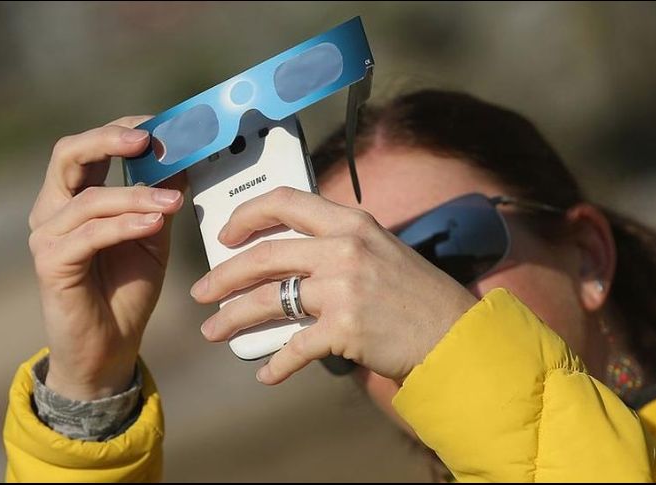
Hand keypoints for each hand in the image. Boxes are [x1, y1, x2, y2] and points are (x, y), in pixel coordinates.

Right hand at [28, 116, 185, 399]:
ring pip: (89, 199)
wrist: (111, 346)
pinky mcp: (52, 265)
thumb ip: (161, 199)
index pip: (89, 148)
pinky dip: (125, 224)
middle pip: (69, 154)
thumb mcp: (153, 236)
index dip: (121, 130)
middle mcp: (54, 211)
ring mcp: (49, 237)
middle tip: (149, 138)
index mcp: (76, 198)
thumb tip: (184, 159)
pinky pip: (90, 235)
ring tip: (173, 200)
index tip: (162, 125)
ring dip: (136, 194)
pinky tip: (156, 221)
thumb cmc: (128, 289)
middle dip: (109, 139)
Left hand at [190, 187, 477, 383]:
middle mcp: (343, 248)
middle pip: (263, 256)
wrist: (453, 334)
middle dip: (222, 276)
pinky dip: (276, 365)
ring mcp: (343, 289)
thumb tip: (288, 257)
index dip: (246, 216)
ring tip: (214, 331)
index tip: (226, 234)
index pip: (284, 202)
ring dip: (232, 318)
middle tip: (201, 293)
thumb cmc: (416, 294)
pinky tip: (265, 375)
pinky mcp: (344, 329)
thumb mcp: (380, 249)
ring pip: (267, 300)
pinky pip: (294, 348)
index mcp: (351, 222)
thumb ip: (338, 244)